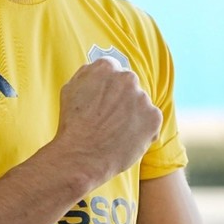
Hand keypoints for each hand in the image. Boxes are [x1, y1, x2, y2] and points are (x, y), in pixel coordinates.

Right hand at [54, 57, 162, 185]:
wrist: (82, 156)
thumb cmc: (72, 125)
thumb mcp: (70, 89)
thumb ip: (88, 74)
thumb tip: (98, 70)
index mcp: (106, 67)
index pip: (113, 71)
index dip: (108, 89)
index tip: (103, 103)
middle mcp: (127, 78)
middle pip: (129, 86)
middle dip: (122, 100)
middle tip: (109, 119)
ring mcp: (143, 98)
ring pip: (140, 104)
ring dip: (132, 115)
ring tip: (115, 132)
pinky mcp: (154, 117)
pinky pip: (151, 121)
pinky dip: (143, 130)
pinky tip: (126, 139)